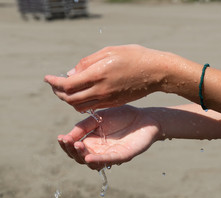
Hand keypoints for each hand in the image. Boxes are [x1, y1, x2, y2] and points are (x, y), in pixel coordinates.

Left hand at [44, 45, 168, 111]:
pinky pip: (92, 107)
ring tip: (67, 90)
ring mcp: (108, 100)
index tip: (47, 78)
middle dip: (59, 93)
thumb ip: (87, 63)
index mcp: (98, 75)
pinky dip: (82, 102)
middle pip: (70, 99)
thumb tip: (71, 74)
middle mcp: (101, 91)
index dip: (54, 83)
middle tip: (55, 85)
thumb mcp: (109, 51)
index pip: (66, 85)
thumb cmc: (134, 56)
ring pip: (79, 106)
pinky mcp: (114, 103)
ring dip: (69, 99)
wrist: (156, 72)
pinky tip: (82, 94)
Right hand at [58, 105, 159, 169]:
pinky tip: (88, 157)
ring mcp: (110, 154)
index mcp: (92, 141)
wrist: (144, 117)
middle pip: (80, 157)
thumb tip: (66, 137)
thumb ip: (83, 126)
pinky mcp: (122, 155)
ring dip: (82, 156)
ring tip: (77, 145)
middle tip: (67, 141)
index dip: (66, 144)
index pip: (74, 147)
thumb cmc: (122, 116)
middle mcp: (99, 150)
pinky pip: (108, 160)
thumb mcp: (98, 118)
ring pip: (92, 162)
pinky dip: (98, 160)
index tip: (60, 138)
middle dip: (71, 150)